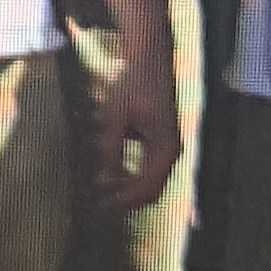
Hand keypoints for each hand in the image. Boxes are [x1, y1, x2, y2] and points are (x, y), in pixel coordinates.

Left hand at [82, 42, 183, 212]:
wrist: (149, 65)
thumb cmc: (132, 87)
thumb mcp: (114, 118)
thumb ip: (110, 148)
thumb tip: (106, 180)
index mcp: (164, 149)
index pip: (147, 188)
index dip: (124, 200)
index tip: (102, 205)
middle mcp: (171, 153)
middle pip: (151, 190)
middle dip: (126, 199)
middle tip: (99, 204)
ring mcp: (167, 149)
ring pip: (151, 182)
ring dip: (127, 189)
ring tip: (101, 190)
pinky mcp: (160, 143)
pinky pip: (149, 170)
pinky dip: (131, 177)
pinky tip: (110, 175)